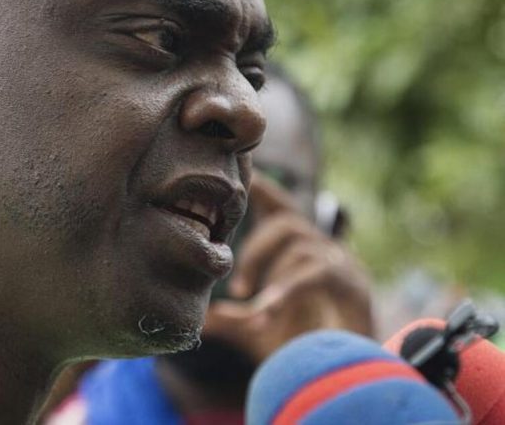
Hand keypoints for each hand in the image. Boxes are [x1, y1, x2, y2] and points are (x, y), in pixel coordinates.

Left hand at [202, 172, 372, 362]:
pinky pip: (318, 273)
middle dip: (254, 248)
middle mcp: (325, 250)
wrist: (348, 381)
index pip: (282, 209)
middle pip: (287, 219)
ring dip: (269, 270)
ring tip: (252, 306)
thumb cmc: (308, 348)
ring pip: (299, 242)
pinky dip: (288, 289)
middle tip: (237, 286)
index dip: (264, 190)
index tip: (243, 177)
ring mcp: (343, 265)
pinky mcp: (355, 286)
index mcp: (303, 252)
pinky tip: (267, 311)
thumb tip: (203, 317)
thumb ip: (235, 322)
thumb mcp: (262, 333)